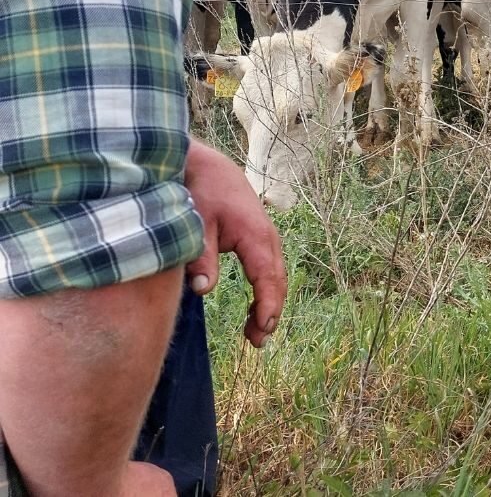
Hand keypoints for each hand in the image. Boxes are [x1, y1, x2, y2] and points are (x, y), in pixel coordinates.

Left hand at [184, 138, 286, 347]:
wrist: (208, 166)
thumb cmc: (201, 192)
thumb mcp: (196, 224)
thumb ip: (200, 257)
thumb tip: (203, 291)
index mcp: (256, 236)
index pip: (267, 277)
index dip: (267, 305)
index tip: (262, 329)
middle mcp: (268, 239)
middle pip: (277, 281)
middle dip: (271, 312)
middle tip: (257, 341)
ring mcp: (266, 239)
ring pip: (276, 277)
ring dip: (269, 304)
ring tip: (255, 333)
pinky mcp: (259, 240)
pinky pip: (269, 270)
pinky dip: (265, 292)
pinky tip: (254, 311)